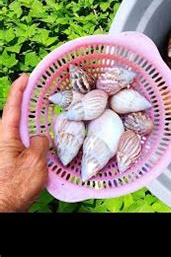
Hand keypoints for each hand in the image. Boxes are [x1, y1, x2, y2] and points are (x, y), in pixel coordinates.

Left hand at [0, 74, 48, 211]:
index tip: (26, 76)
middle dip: (28, 105)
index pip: (12, 107)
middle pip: (17, 118)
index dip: (19, 90)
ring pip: (25, 133)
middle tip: (42, 93)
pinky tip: (50, 141)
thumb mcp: (35, 161)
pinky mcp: (15, 164)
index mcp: (6, 137)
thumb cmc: (15, 186)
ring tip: (51, 116)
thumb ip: (41, 143)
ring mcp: (10, 153)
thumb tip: (43, 138)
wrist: (4, 208)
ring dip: (35, 124)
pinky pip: (28, 145)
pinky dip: (38, 139)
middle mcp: (6, 142)